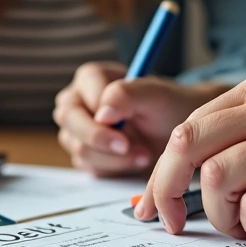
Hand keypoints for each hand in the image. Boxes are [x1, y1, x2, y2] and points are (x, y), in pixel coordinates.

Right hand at [52, 61, 228, 176]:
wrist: (175, 132)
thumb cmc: (167, 107)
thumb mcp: (156, 96)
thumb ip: (128, 95)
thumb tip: (101, 115)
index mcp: (91, 78)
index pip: (84, 99)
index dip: (102, 120)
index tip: (125, 138)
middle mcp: (77, 101)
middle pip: (70, 122)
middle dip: (101, 141)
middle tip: (129, 149)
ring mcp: (77, 128)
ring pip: (79, 148)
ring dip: (114, 158)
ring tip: (143, 154)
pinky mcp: (84, 152)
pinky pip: (87, 166)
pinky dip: (114, 168)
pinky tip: (134, 160)